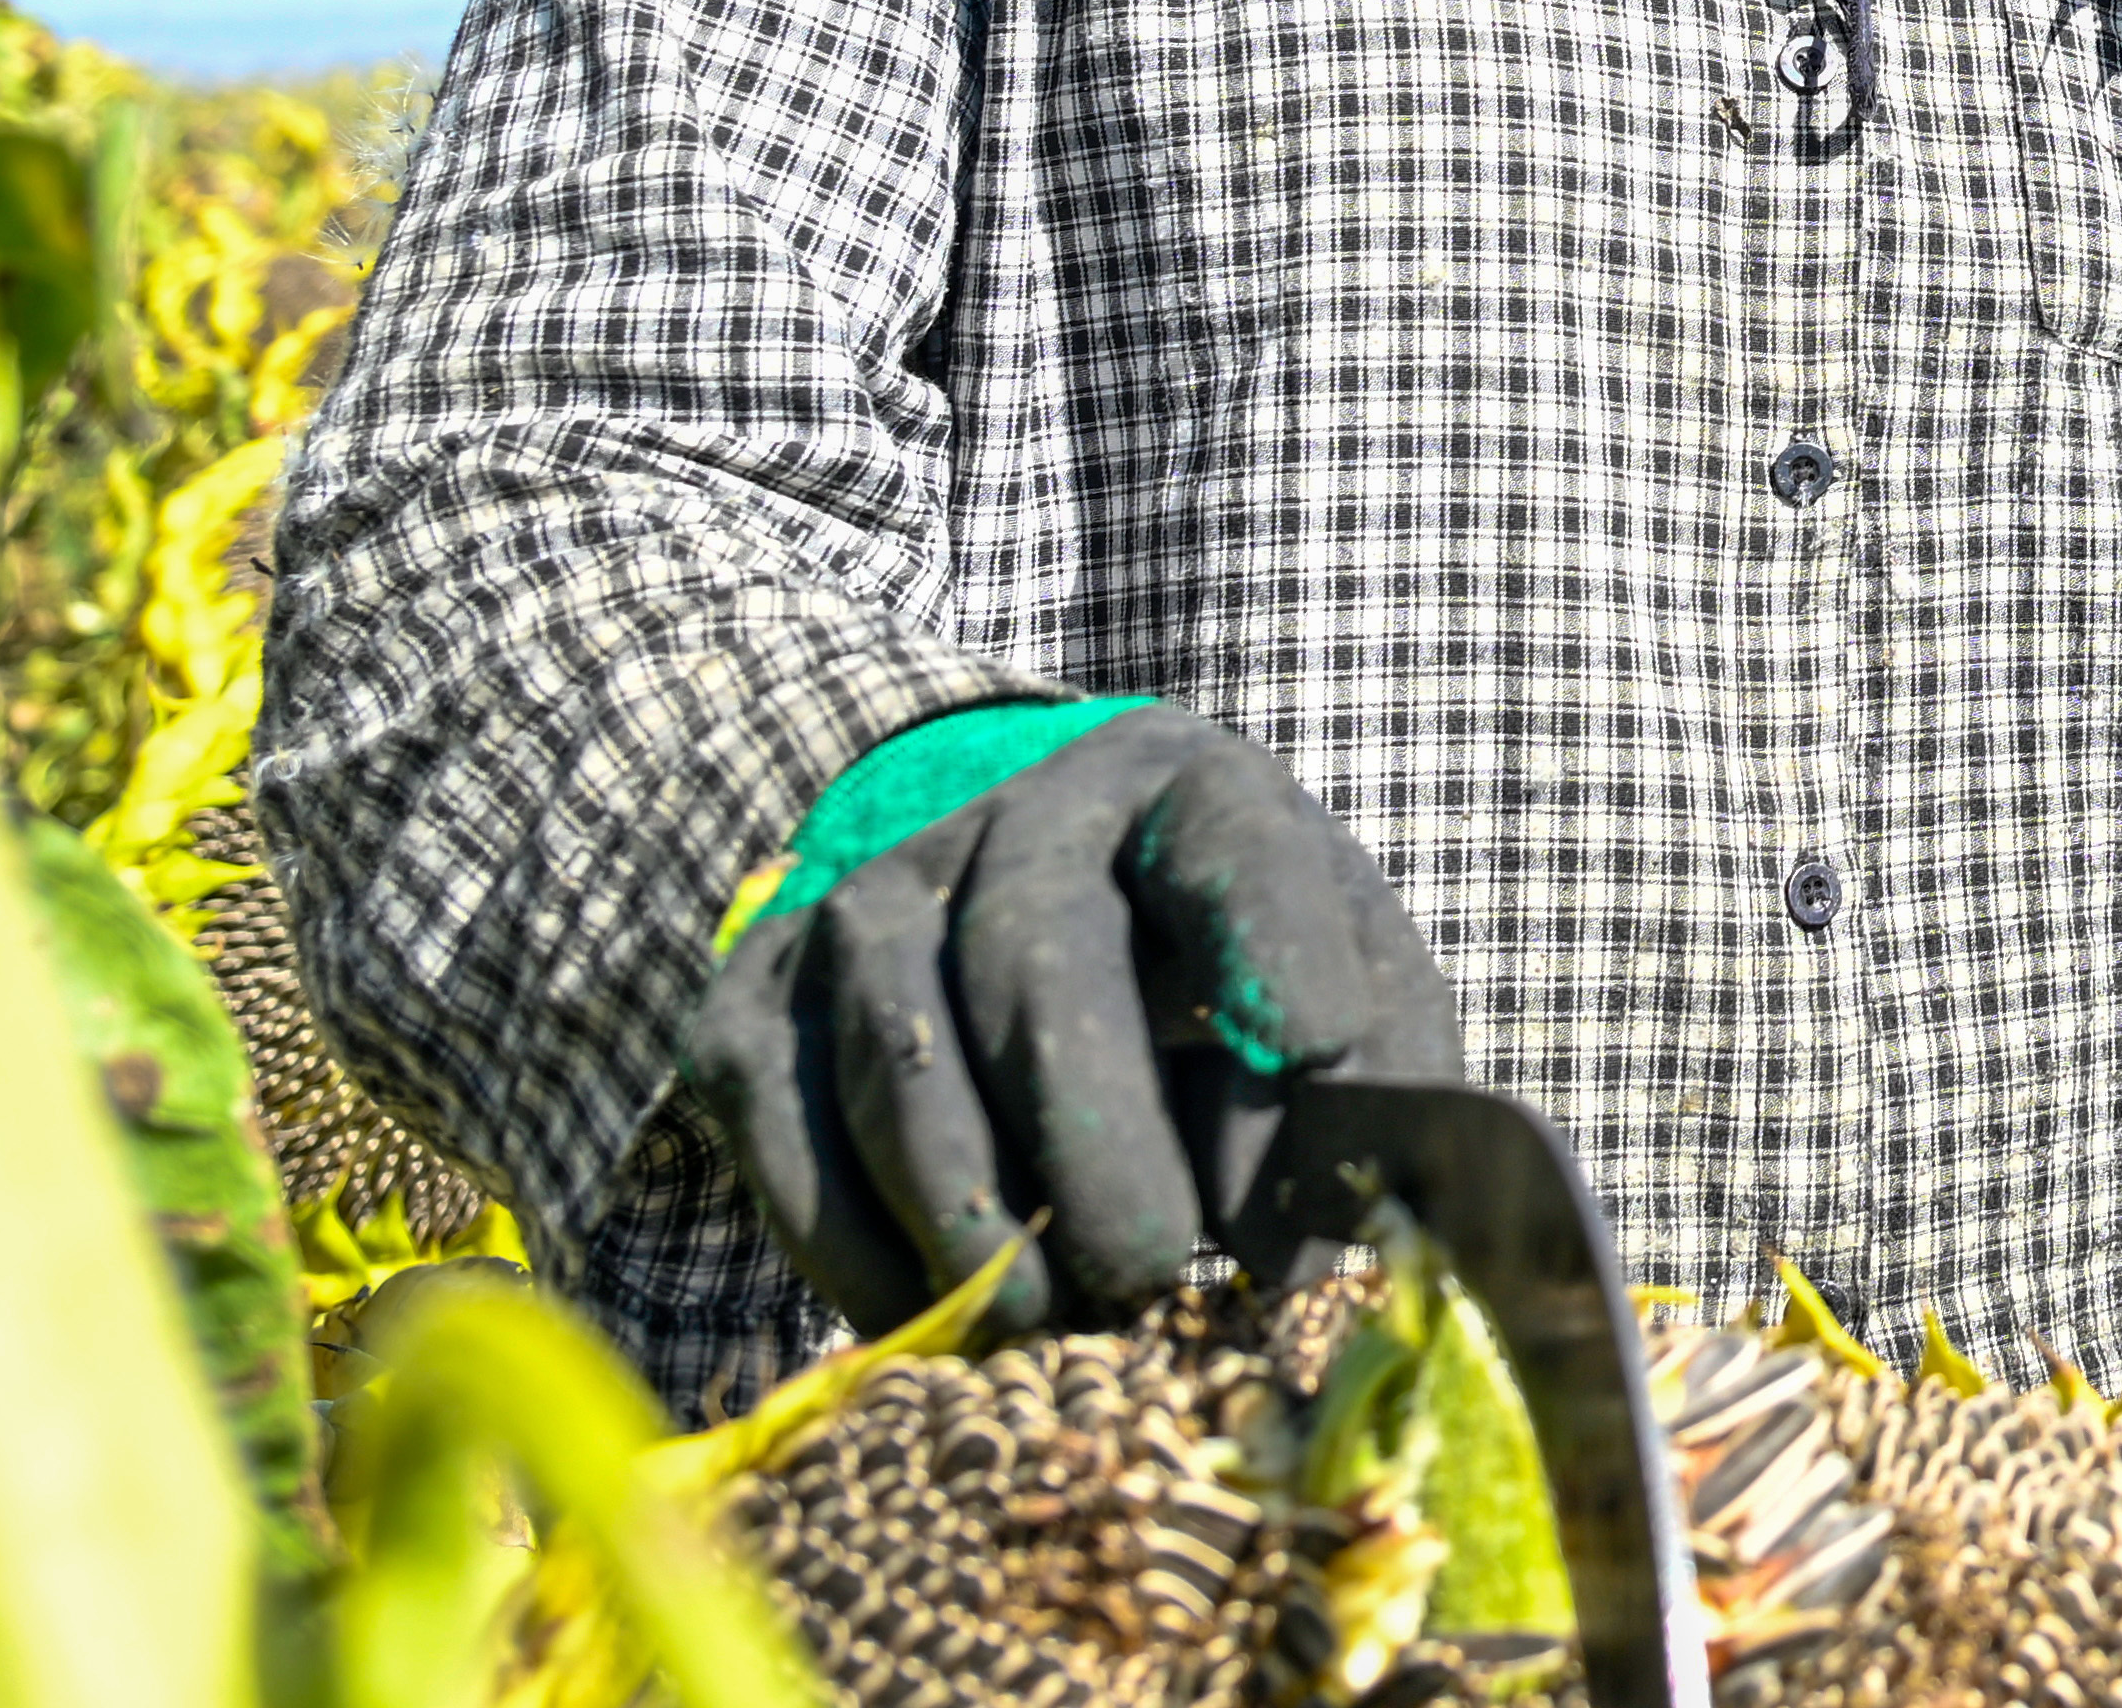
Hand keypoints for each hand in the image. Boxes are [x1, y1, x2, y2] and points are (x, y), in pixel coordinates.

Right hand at [697, 707, 1461, 1332]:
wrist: (1012, 894)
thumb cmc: (1212, 970)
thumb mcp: (1330, 980)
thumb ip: (1360, 1089)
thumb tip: (1303, 1239)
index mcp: (1186, 795)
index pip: (1233, 846)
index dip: (1274, 942)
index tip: (1316, 1045)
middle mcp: (1018, 819)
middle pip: (1037, 963)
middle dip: (1093, 1139)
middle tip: (1150, 1273)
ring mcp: (872, 898)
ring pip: (900, 1054)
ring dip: (970, 1215)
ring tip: (1045, 1326)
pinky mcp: (761, 993)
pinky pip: (785, 1126)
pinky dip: (851, 1245)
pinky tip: (928, 1317)